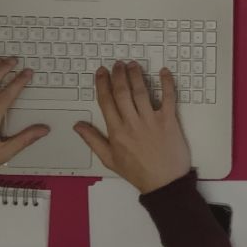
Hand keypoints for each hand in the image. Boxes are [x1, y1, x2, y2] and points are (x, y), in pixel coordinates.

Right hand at [74, 62, 191, 193]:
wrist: (163, 182)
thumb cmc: (137, 171)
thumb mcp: (109, 159)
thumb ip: (93, 140)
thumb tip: (77, 125)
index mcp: (116, 131)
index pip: (106, 102)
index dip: (102, 84)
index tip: (101, 72)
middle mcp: (132, 123)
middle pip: (122, 93)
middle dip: (118, 75)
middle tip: (117, 64)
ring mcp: (151, 120)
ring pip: (141, 92)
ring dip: (136, 75)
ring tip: (133, 64)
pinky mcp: (169, 120)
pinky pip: (168, 97)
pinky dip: (166, 83)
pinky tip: (163, 71)